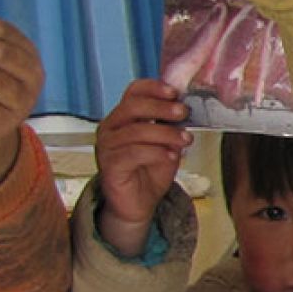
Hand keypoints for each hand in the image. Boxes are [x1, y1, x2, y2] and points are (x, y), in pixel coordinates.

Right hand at [94, 79, 190, 258]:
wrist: (138, 204)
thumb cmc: (150, 170)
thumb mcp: (166, 143)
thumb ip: (171, 126)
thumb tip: (186, 109)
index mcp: (123, 116)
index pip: (133, 91)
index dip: (154, 88)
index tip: (175, 93)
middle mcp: (110, 127)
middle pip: (133, 106)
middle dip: (162, 108)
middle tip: (183, 113)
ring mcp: (106, 146)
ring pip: (136, 130)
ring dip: (165, 133)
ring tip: (185, 140)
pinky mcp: (109, 165)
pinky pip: (134, 153)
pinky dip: (156, 152)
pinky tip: (171, 157)